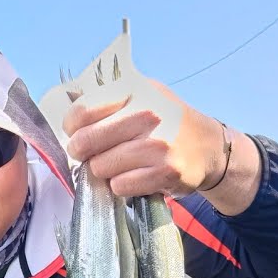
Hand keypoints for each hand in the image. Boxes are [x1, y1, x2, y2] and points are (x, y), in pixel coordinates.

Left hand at [61, 76, 224, 199]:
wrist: (209, 147)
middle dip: (83, 153)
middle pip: (85, 142)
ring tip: (120, 164)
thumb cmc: (167, 122)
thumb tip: (68, 112)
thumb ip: (107, 100)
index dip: (72, 128)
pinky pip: (120, 186)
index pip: (81, 112)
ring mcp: (158, 145)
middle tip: (92, 154)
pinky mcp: (165, 172)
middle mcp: (148, 115)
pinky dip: (121, 186)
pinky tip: (134, 176)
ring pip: (100, 167)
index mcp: (136, 92)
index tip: (77, 133)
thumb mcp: (142, 96)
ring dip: (104, 171)